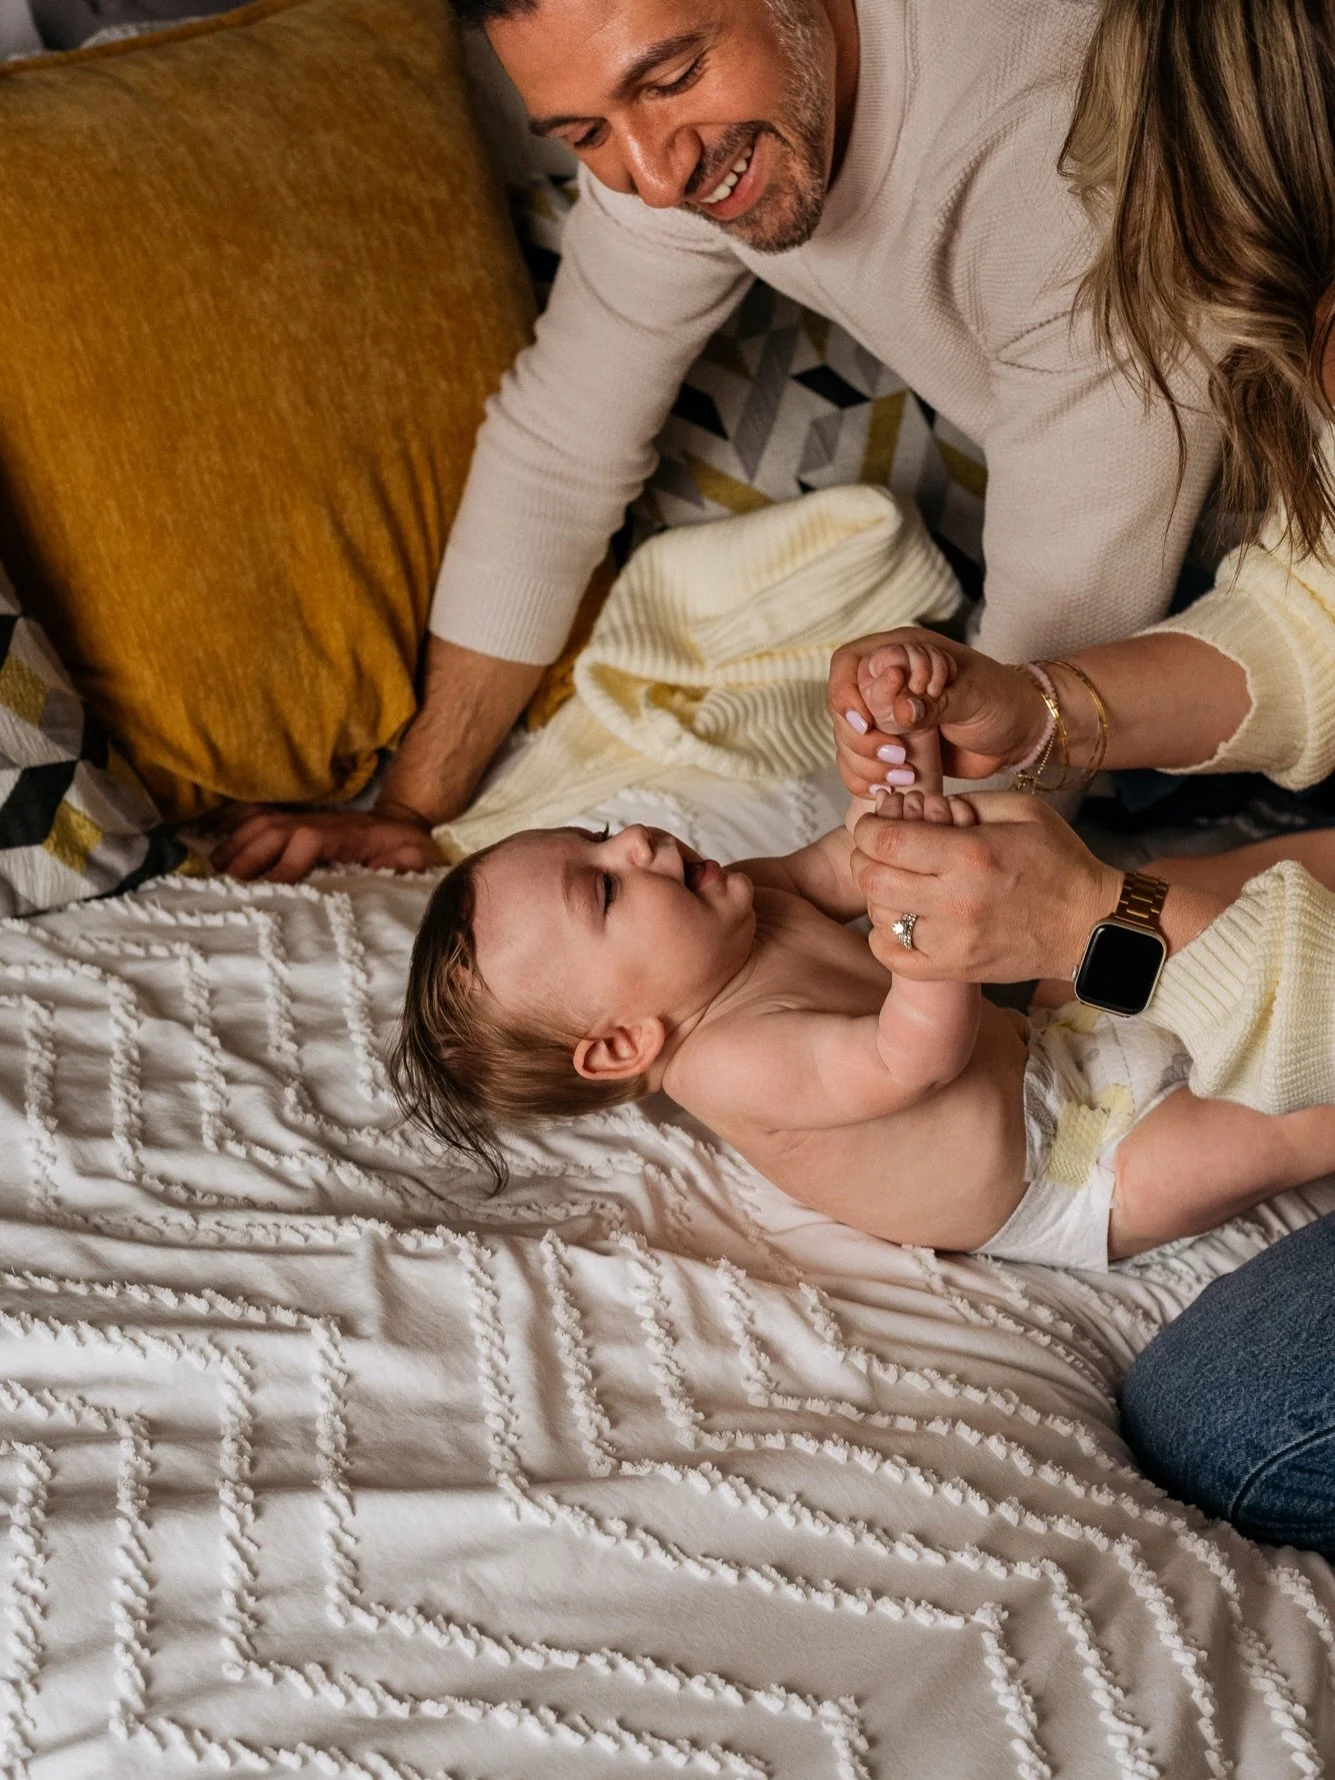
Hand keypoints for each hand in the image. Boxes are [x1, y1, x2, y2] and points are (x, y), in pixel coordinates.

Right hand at [211, 806, 443, 882]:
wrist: (404, 825)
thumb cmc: (409, 850)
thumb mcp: (419, 860)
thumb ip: (407, 866)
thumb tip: (387, 870)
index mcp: (349, 835)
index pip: (309, 839)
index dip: (288, 862)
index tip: (272, 889)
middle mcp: (321, 823)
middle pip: (276, 829)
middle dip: (250, 854)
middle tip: (228, 885)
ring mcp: (306, 820)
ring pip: (262, 822)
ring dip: (237, 842)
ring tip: (215, 870)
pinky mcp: (297, 823)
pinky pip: (260, 818)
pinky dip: (235, 828)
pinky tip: (217, 845)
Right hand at [828, 628, 1049, 797]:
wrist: (1021, 736)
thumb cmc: (1003, 701)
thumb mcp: (973, 694)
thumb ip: (935, 701)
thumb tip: (900, 711)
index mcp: (902, 654)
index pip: (849, 665)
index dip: (847, 694)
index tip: (867, 722)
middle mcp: (886, 685)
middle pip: (842, 710)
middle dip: (860, 739)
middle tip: (897, 754)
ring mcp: (885, 720)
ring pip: (846, 743)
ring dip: (865, 763)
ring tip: (904, 773)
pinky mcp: (891, 750)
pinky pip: (859, 768)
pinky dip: (867, 781)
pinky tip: (891, 786)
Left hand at [852, 790, 1120, 981]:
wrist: (1091, 925)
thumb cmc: (1059, 862)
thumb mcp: (1022, 810)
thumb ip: (966, 802)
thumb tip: (919, 806)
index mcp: (970, 855)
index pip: (886, 841)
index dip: (869, 827)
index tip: (876, 822)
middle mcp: (956, 902)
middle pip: (872, 879)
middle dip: (866, 857)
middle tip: (880, 850)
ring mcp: (952, 942)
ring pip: (879, 917)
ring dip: (877, 894)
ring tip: (896, 880)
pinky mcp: (954, 970)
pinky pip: (893, 957)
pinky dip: (884, 936)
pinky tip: (900, 918)